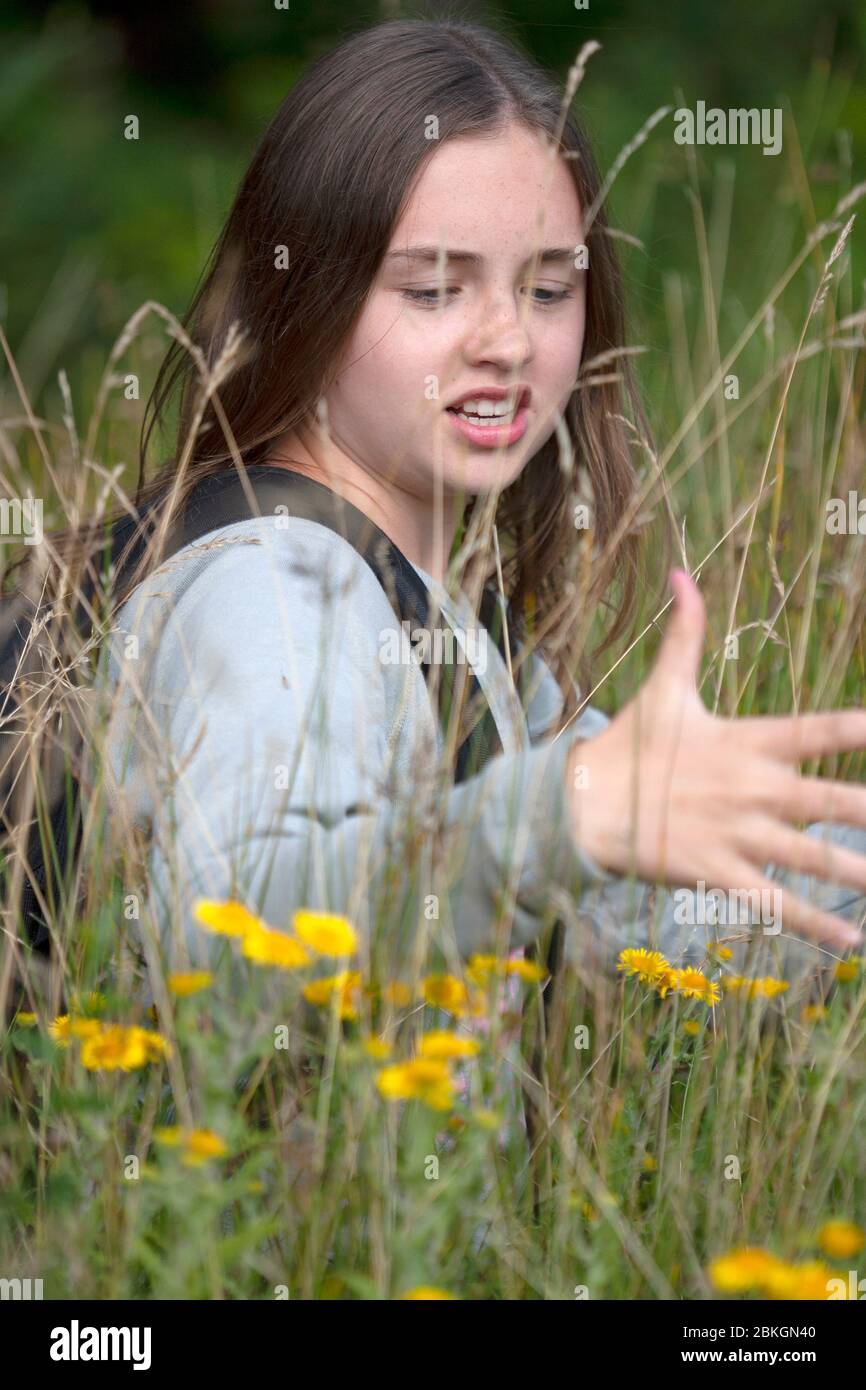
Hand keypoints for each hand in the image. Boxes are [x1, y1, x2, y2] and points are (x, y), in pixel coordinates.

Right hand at [566, 569, 865, 951]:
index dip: (860, 729)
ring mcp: (737, 836)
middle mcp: (752, 789)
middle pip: (832, 802)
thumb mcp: (663, 688)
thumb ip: (683, 633)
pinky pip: (775, 904)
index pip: (820, 730)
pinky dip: (814, 924)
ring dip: (859, 874)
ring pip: (813, 859)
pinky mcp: (717, 874)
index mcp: (747, 741)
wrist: (581, 804)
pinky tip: (851, 939)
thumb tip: (681, 574)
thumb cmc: (628, 744)